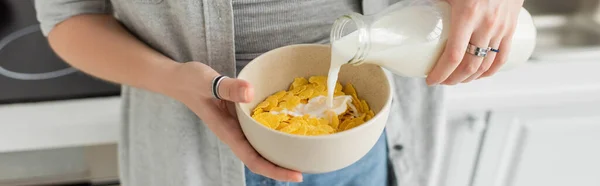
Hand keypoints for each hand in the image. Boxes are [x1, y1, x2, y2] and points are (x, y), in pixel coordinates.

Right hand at [170, 62, 302, 181]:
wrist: (179, 79)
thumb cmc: (191, 81)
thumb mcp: (208, 81)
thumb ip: (228, 87)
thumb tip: (251, 92)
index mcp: (228, 132)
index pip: (253, 159)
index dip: (275, 170)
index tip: (296, 175)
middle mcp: (235, 133)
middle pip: (261, 158)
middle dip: (283, 166)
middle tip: (309, 165)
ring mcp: (238, 126)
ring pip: (261, 145)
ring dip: (280, 151)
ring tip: (304, 150)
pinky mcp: (240, 116)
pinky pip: (259, 130)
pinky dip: (274, 132)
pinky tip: (289, 126)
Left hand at [426, 0, 523, 84]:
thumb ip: (432, 0)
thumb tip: (409, 11)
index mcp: (467, 15)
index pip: (454, 56)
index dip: (441, 73)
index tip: (430, 80)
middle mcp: (486, 24)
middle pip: (470, 65)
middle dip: (453, 79)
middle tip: (441, 81)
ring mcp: (501, 27)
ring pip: (486, 64)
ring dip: (470, 77)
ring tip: (457, 79)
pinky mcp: (511, 27)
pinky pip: (503, 56)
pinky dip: (491, 70)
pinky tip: (481, 75)